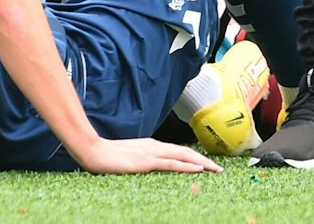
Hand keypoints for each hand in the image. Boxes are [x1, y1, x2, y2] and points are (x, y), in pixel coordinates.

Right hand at [71, 135, 219, 174]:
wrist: (94, 151)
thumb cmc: (109, 156)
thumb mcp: (130, 158)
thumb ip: (142, 159)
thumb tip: (150, 165)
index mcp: (152, 145)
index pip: (178, 151)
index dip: (194, 156)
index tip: (207, 163)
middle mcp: (155, 146)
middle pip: (186, 152)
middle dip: (204, 160)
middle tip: (219, 168)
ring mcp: (152, 153)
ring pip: (183, 156)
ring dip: (201, 162)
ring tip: (215, 169)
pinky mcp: (147, 161)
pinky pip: (172, 163)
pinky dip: (187, 165)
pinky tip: (198, 168)